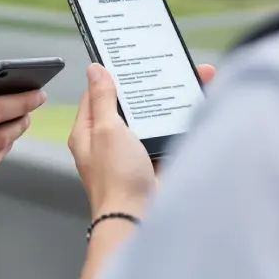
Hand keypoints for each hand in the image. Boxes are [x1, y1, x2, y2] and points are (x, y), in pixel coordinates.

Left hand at [68, 62, 214, 217]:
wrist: (137, 218)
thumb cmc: (116, 179)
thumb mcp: (106, 129)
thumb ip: (103, 99)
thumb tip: (95, 71)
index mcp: (88, 132)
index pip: (96, 94)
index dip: (111, 76)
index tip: (128, 60)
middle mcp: (107, 142)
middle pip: (126, 107)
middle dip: (146, 89)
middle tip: (165, 70)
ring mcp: (129, 154)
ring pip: (148, 121)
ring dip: (164, 107)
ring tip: (185, 86)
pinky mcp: (150, 165)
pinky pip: (162, 139)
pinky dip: (175, 127)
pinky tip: (190, 112)